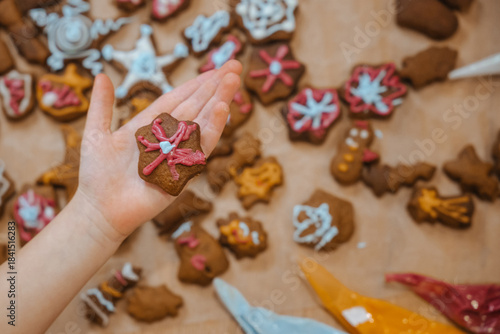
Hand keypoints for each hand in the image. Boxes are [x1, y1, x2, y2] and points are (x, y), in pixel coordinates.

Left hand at [75, 60, 241, 241]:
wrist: (100, 209)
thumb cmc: (97, 175)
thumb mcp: (97, 133)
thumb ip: (102, 106)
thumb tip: (101, 75)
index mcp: (151, 126)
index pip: (178, 99)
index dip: (195, 84)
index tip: (214, 68)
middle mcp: (169, 138)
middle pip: (196, 106)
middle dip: (215, 86)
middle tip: (235, 65)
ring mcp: (179, 153)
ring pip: (203, 122)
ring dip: (218, 100)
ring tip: (233, 80)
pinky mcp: (184, 170)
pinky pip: (201, 146)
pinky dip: (213, 127)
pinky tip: (222, 108)